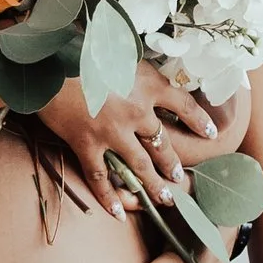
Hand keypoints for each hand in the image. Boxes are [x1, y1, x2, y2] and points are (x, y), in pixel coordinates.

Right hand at [41, 69, 237, 217]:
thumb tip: (143, 75)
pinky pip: (101, 178)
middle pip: (163, 144)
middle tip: (180, 177)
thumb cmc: (84, 49)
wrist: (50, 61)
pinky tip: (118, 213)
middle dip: (173, 164)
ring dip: (154, 185)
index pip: (184, 105)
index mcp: (149, 85)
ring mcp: (113, 131)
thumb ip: (137, 69)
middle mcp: (137, 111)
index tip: (212, 133)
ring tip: (165, 198)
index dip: (199, 121)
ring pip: (139, 166)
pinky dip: (109, 198)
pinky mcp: (87, 144)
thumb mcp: (122, 52)